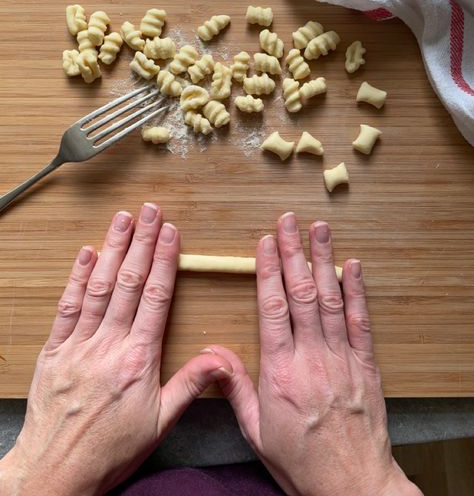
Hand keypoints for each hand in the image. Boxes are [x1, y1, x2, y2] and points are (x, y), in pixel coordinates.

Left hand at [0, 204, 232, 495]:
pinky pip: (67, 307)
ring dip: (111, 249)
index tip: (170, 233)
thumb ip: (190, 385)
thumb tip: (220, 359)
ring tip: (122, 219)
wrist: (55, 473)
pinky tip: (85, 253)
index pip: (155, 298)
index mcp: (138, 360)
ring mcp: (78, 344)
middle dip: (140, 242)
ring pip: (98, 287)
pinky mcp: (54, 351)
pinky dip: (76, 278)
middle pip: (127, 283)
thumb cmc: (110, 450)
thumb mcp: (160, 424)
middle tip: (149, 210)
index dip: (163, 260)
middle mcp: (108, 344)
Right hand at [211, 213, 422, 495]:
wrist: (350, 486)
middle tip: (289, 220)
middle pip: (300, 294)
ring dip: (324, 260)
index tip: (265, 242)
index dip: (269, 270)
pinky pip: (360, 321)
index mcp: (279, 372)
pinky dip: (356, 291)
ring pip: (330, 299)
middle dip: (293, 252)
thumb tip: (214, 353)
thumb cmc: (300, 461)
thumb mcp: (256, 431)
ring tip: (319, 229)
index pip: (272, 308)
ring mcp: (341, 358)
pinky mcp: (366, 365)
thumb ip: (235, 387)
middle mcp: (311, 358)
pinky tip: (353, 266)